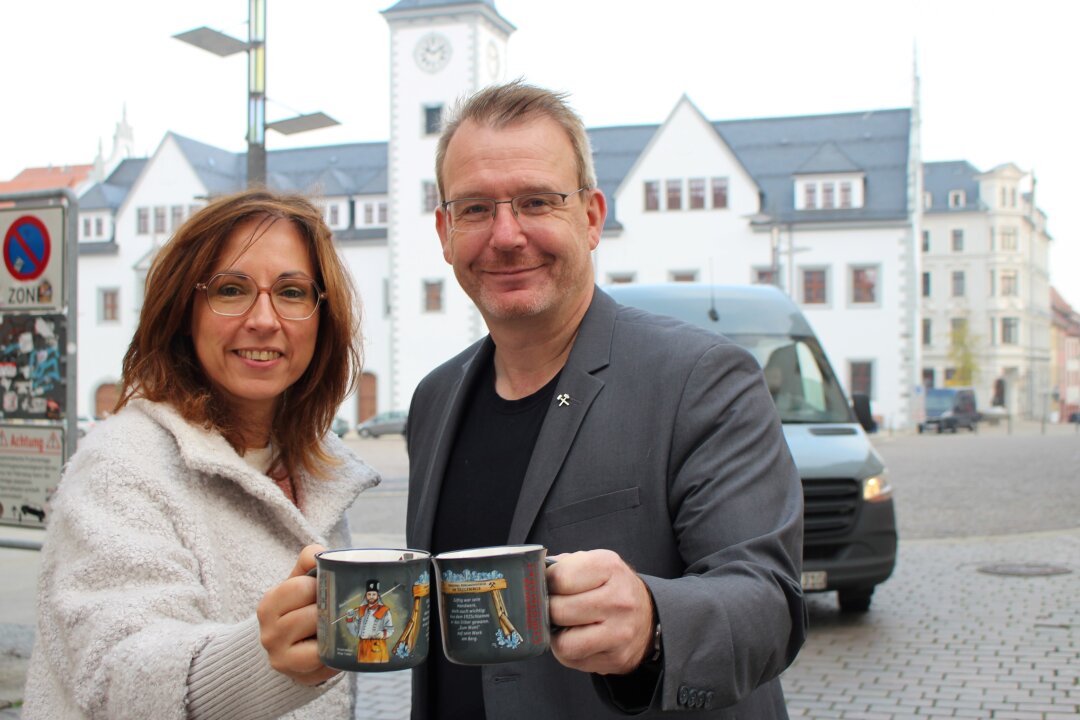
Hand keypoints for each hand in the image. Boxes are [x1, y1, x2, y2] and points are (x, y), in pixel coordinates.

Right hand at [256, 544, 338, 685]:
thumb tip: (320, 552)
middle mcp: (269, 632)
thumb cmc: (299, 609)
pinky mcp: (296, 674)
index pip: (299, 587)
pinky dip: (335, 651)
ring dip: (334, 629)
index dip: (320, 585)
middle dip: (330, 608)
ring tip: (338, 624)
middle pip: (313, 613)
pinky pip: (324, 659)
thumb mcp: (299, 582)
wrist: (288, 650)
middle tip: (338, 607)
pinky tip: (337, 645)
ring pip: (320, 636)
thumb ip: (309, 561)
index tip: (325, 588)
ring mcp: (280, 656)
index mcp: (270, 604)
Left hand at [546, 549, 654, 674]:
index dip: (546, 583)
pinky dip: (567, 651)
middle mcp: (618, 599)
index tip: (548, 586)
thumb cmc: (610, 587)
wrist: (648, 616)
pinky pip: (573, 660)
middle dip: (548, 610)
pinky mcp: (616, 657)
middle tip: (553, 607)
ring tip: (563, 625)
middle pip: (558, 610)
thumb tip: (530, 577)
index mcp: (609, 567)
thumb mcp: (593, 563)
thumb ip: (563, 566)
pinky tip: (577, 639)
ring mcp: (619, 631)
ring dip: (556, 635)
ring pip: (564, 642)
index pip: (559, 578)